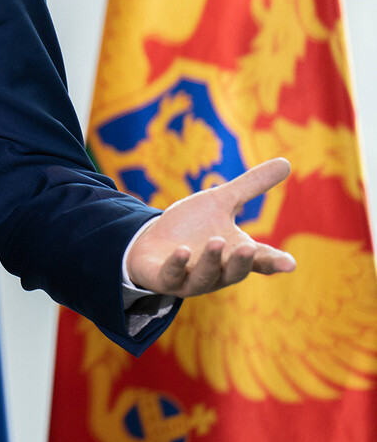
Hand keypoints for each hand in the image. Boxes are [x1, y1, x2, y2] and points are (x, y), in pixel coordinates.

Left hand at [125, 157, 297, 296]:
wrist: (151, 242)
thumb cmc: (191, 225)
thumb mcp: (220, 201)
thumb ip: (251, 186)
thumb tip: (287, 162)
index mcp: (234, 255)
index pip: (260, 261)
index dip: (274, 263)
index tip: (290, 263)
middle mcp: (217, 272)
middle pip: (235, 272)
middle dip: (241, 261)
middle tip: (248, 247)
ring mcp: (189, 279)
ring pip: (205, 276)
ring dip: (211, 261)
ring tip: (216, 241)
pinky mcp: (163, 279)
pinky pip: (171, 276)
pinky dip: (177, 264)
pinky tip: (181, 250)